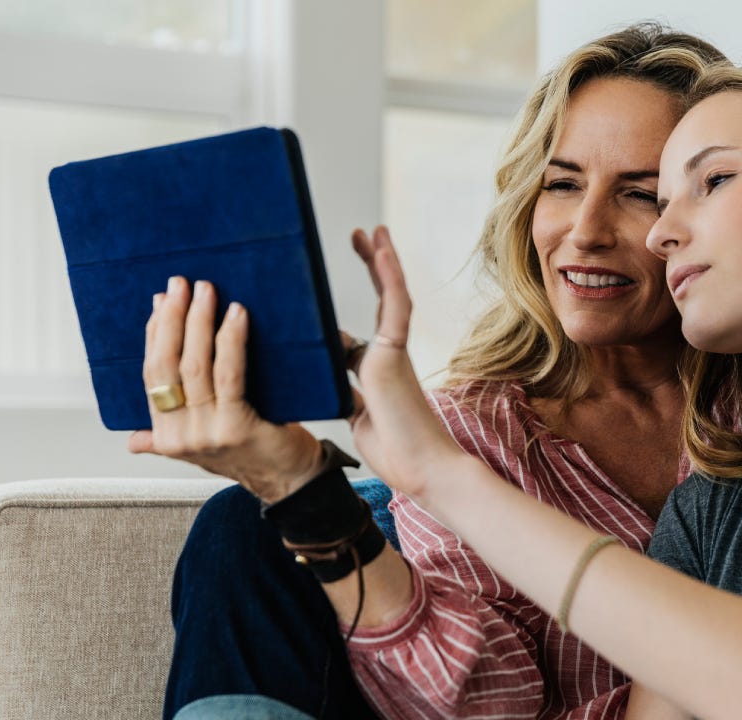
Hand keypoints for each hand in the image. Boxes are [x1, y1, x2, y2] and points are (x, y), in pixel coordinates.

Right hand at [129, 276, 323, 502]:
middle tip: (181, 284)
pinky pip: (230, 375)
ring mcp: (207, 432)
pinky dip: (231, 340)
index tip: (161, 301)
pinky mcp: (236, 427)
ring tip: (207, 291)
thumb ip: (165, 440)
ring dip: (200, 322)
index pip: (152, 374)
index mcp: (165, 435)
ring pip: (195, 366)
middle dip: (174, 319)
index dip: (155, 334)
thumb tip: (133, 438)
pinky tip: (237, 315)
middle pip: (168, 365)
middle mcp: (179, 436)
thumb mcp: (202, 449)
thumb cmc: (253, 455)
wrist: (291, 482)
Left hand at [345, 226, 462, 497]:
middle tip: (363, 235)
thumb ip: (340, 390)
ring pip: (392, 296)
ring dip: (383, 262)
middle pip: (382, 300)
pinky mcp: (396, 353)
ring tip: (372, 231)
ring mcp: (394, 352)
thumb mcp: (353, 414)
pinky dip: (389, 278)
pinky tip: (382, 252)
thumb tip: (320, 371)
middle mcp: (388, 355)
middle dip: (373, 266)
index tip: (339, 287)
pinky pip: (395, 307)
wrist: (421, 469)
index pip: (363, 326)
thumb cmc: (394, 451)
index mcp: (376, 371)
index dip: (350, 309)